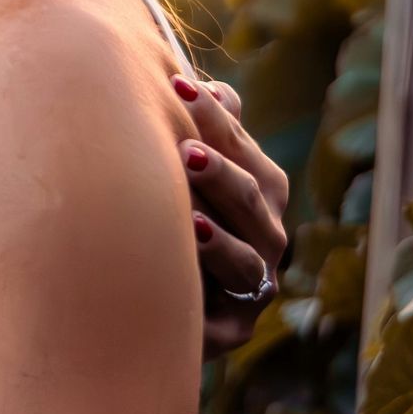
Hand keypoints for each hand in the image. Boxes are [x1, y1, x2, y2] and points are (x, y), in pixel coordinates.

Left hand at [169, 74, 287, 351]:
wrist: (146, 301)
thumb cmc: (167, 217)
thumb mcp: (181, 170)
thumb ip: (202, 130)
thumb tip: (210, 86)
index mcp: (260, 187)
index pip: (239, 145)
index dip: (212, 116)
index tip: (176, 86)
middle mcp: (266, 233)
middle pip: (251, 195)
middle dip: (220, 171)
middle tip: (184, 150)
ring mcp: (255, 282)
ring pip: (246, 256)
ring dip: (220, 235)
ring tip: (190, 218)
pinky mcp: (235, 327)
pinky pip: (228, 308)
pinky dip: (209, 285)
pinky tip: (186, 263)